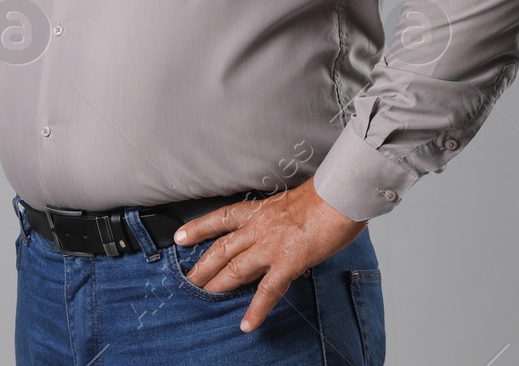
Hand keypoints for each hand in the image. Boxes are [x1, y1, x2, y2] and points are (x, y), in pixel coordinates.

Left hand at [172, 177, 367, 332]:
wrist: (339, 196)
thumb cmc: (323, 197)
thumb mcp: (290, 201)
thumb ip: (277, 216)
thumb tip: (278, 227)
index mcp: (258, 211)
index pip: (220, 218)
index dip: (198, 228)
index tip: (180, 237)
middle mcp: (258, 228)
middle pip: (222, 249)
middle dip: (202, 265)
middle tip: (187, 279)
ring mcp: (271, 246)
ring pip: (236, 268)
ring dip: (218, 284)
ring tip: (203, 297)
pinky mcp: (288, 262)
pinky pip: (268, 290)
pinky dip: (257, 309)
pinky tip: (247, 323)